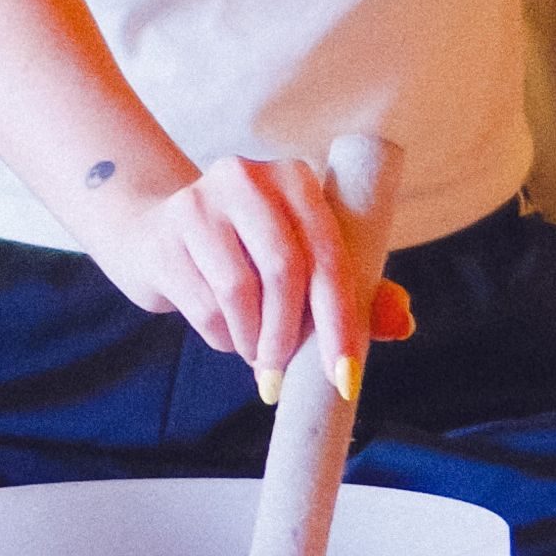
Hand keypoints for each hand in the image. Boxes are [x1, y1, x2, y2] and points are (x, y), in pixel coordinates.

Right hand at [92, 158, 417, 389]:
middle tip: (284, 376)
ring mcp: (199, 202)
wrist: (153, 235)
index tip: (345, 377)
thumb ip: (355, 291)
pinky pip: (204, 306)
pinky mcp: (164, 235)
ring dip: (254, 342)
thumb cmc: (247, 255)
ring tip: (256, 353)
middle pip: (285, 270)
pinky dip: (223, 338)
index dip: (341, 320)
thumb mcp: (300, 261)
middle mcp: (248, 177)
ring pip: (241, 292)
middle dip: (290, 337)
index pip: (329, 253)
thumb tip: (402, 321)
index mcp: (295, 179)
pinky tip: (226, 334)